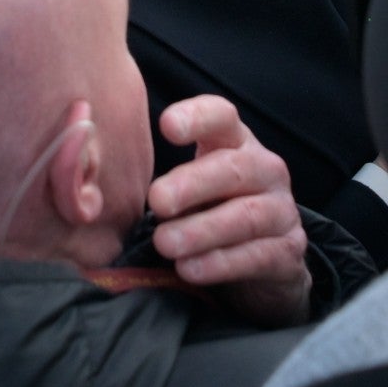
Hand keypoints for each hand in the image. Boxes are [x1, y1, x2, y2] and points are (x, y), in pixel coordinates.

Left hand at [148, 95, 310, 326]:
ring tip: (166, 243)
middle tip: (157, 201)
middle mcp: (265, 170)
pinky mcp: (288, 252)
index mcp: (237, 144)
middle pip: (233, 168)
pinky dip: (221, 263)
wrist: (265, 266)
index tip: (166, 125)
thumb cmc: (213, 215)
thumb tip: (99, 184)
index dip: (197, 117)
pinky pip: (257, 255)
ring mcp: (282, 211)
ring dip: (202, 230)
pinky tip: (190, 269)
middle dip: (192, 183)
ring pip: (245, 215)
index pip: (222, 117)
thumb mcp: (190, 191)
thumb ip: (162, 182)